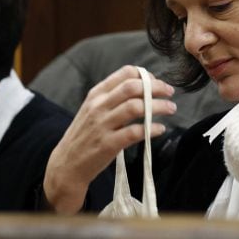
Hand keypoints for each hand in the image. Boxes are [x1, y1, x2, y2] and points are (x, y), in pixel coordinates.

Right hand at [43, 65, 175, 213]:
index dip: (146, 76)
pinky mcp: (107, 145)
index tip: (157, 82)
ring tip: (171, 109)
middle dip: (156, 87)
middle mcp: (98, 106)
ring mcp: (102, 125)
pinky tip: (160, 129)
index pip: (125, 74)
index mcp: (96, 94)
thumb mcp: (93, 109)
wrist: (66, 164)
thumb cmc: (85, 135)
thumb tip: (143, 86)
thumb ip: (112, 97)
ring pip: (136, 107)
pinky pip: (135, 132)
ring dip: (159, 106)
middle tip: (170, 93)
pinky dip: (152, 128)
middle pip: (132, 87)